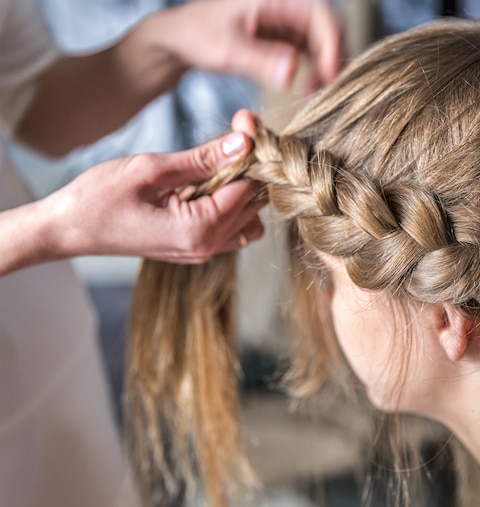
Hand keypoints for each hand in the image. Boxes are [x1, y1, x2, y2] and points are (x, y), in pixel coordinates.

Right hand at [0, 128, 265, 274]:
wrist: (70, 229)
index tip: (243, 125)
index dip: (251, 154)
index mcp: (199, 229)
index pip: (250, 188)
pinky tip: (206, 184)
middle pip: (254, 204)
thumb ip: (203, 158)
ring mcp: (202, 252)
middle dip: (249, 168)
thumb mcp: (152, 168)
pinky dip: (228, 204)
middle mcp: (207, 247)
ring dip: (240, 189)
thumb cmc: (100, 197)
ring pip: (248, 219)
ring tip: (215, 165)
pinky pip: (230, 228)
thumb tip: (245, 142)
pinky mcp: (194, 248)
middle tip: (232, 137)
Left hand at [155, 0, 342, 89]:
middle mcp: (285, 7)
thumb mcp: (226, 50)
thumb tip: (292, 72)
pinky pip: (308, 53)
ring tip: (317, 95)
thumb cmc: (198, 36)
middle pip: (327, 27)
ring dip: (324, 67)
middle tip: (329, 89)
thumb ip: (259, 60)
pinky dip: (313, 72)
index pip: (319, 14)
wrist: (182, 38)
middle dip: (332, 57)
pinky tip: (307, 92)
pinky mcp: (283, 38)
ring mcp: (286, 22)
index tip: (328, 74)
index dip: (330, 43)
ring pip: (321, 42)